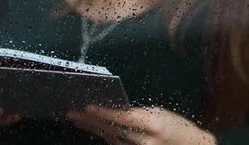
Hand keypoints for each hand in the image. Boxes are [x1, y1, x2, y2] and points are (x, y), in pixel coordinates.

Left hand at [67, 106, 216, 144]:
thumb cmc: (176, 126)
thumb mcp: (158, 113)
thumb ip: (136, 114)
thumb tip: (113, 110)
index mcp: (152, 124)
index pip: (123, 118)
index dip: (104, 113)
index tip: (88, 107)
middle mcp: (144, 141)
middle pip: (111, 130)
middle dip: (90, 121)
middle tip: (72, 112)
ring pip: (110, 139)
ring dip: (92, 128)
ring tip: (76, 118)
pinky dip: (103, 135)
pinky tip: (91, 128)